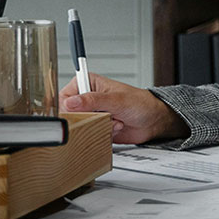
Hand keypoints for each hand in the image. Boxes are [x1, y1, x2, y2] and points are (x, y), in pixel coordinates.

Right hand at [60, 74, 189, 143]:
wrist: (153, 120)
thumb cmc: (139, 102)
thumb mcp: (116, 99)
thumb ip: (92, 101)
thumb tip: (71, 102)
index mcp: (88, 83)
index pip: (65, 97)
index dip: (69, 109)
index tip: (80, 114)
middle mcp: (87, 98)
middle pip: (70, 115)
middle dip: (88, 119)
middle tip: (104, 116)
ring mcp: (92, 113)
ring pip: (80, 127)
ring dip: (98, 127)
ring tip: (115, 120)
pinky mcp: (96, 126)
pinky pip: (90, 135)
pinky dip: (103, 134)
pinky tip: (116, 127)